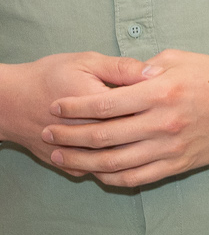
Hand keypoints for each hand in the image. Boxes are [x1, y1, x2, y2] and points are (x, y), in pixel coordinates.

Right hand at [0, 53, 160, 175]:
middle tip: (160, 116)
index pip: (141, 110)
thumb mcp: (87, 62)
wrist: (9, 102)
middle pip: (133, 138)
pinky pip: (100, 172)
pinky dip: (118, 164)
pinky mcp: (69, 166)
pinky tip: (131, 152)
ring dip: (138, 151)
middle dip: (151, 128)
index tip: (166, 96)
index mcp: (97, 107)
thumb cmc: (49, 76)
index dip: (158, 104)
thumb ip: (122, 69)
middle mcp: (88, 135)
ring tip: (149, 135)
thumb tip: (155, 73)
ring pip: (118, 161)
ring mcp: (77, 155)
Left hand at [41, 50, 208, 187]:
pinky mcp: (179, 164)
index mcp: (161, 92)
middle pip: (104, 135)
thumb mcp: (180, 59)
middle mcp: (164, 122)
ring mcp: (171, 146)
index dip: (74, 107)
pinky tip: (97, 171)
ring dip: (83, 160)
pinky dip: (111, 177)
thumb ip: (145, 69)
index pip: (105, 103)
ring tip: (63, 155)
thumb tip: (118, 78)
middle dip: (69, 135)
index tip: (56, 108)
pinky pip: (137, 178)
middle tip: (49, 133)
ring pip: (115, 162)